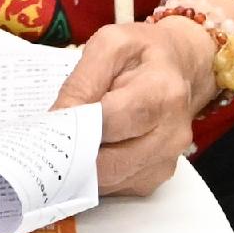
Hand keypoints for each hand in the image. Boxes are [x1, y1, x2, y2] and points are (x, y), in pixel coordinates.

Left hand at [55, 17, 219, 197]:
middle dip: (74, 154)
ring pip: (108, 181)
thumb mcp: (110, 45)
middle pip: (109, 162)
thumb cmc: (143, 54)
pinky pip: (115, 187)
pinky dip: (97, 173)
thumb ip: (82, 82)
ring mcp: (166, 160)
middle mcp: (172, 133)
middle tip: (52, 139)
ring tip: (72, 140)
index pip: (112, 121)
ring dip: (83, 166)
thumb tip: (57, 122)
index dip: (77, 127)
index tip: (52, 125)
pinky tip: (94, 148)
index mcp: (163, 91)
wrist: (181, 69)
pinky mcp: (156, 178)